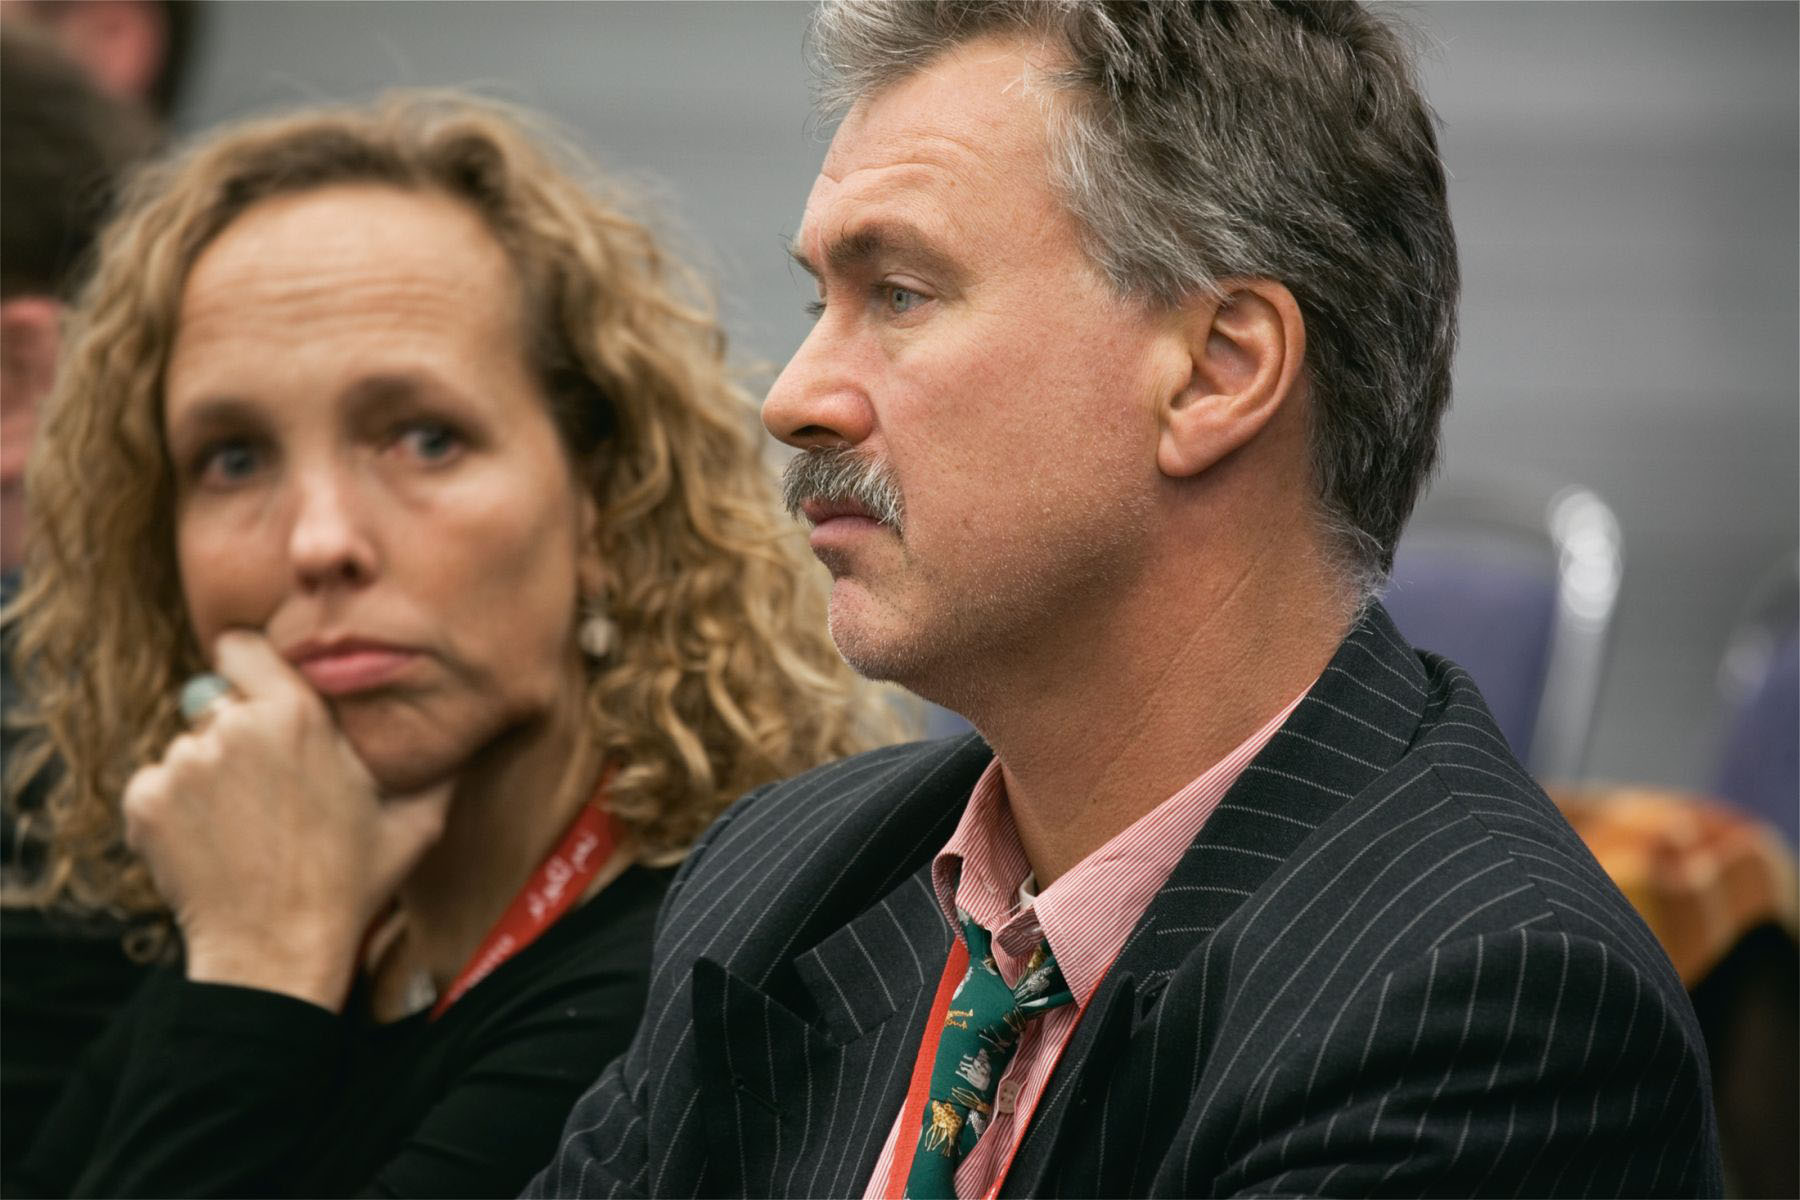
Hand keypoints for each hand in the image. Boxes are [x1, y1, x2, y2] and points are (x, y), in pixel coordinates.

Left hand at [123, 630, 452, 1010]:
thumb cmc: (351, 884)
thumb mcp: (417, 821)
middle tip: (271, 787)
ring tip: (246, 825)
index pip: (242, 645)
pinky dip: (177, 809)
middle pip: (219, 702)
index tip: (264, 693)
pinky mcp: (145, 802)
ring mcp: (180, 764)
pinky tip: (214, 843)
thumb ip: (441, 764)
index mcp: (294, 713)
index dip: (252, 666)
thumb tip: (473, 731)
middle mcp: (230, 726)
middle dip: (240, 733)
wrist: (277, 953)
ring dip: (210, 774)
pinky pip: (157, 784)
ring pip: (189, 746)